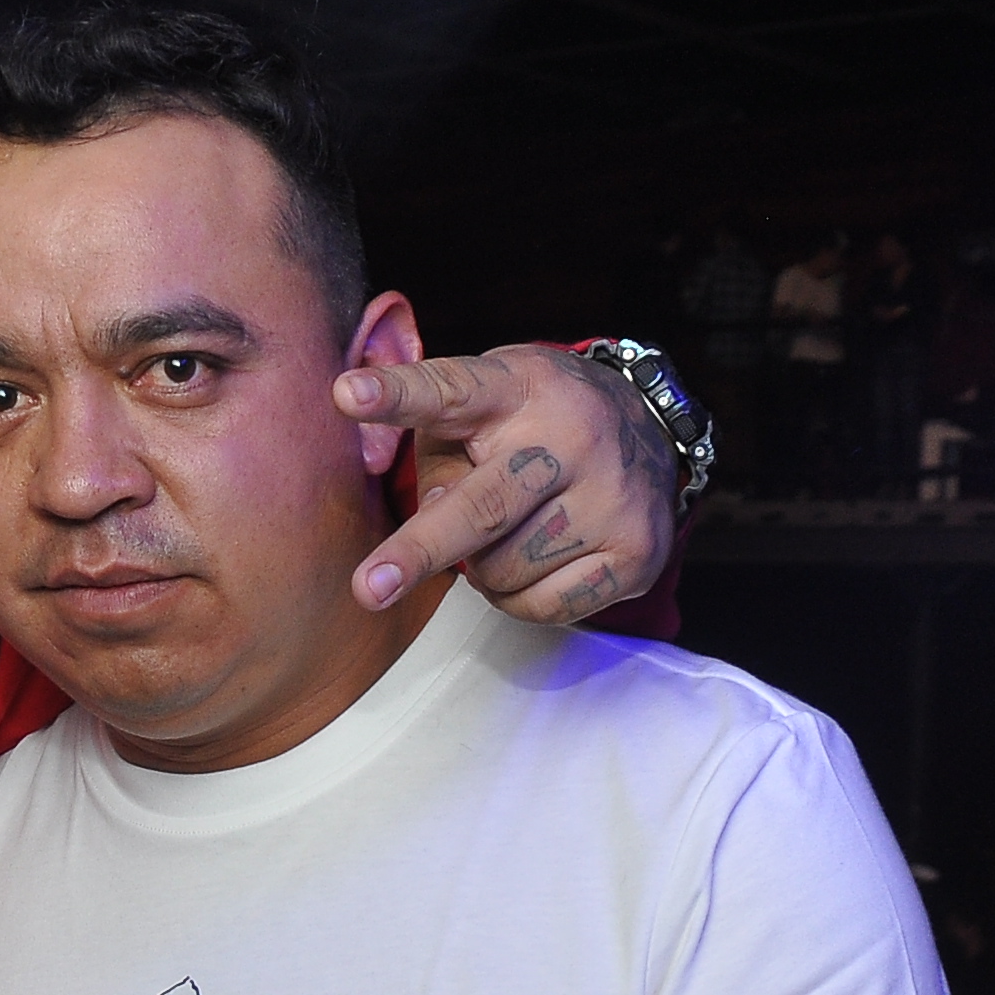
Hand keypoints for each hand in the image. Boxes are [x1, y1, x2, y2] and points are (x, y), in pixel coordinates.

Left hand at [331, 344, 681, 627]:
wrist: (649, 433)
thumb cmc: (533, 426)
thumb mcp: (482, 412)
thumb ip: (440, 457)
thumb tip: (428, 531)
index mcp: (518, 388)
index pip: (450, 390)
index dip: (396, 394)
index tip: (345, 394)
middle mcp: (572, 436)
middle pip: (482, 508)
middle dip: (420, 550)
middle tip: (367, 589)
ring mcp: (612, 495)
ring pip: (505, 570)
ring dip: (482, 570)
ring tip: (507, 532)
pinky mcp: (635, 551)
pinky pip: (543, 606)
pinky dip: (519, 598)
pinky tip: (537, 559)